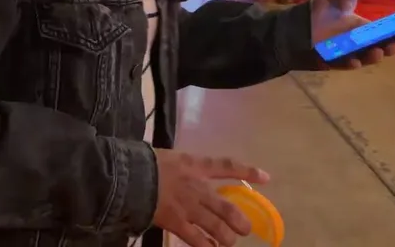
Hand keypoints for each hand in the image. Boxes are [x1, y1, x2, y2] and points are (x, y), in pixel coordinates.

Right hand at [151, 150, 268, 246]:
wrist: (129, 176)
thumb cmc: (144, 162)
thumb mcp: (167, 157)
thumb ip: (180, 167)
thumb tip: (181, 173)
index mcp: (195, 165)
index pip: (227, 166)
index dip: (248, 172)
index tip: (266, 177)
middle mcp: (198, 188)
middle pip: (228, 208)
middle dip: (240, 222)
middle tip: (245, 229)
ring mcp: (190, 207)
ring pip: (218, 228)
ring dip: (227, 238)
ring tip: (229, 243)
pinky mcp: (177, 223)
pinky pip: (197, 240)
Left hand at [309, 0, 394, 68]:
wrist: (293, 27)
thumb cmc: (315, 14)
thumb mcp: (330, 1)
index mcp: (359, 28)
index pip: (379, 34)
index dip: (391, 36)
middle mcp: (355, 42)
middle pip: (375, 47)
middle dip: (386, 48)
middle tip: (392, 47)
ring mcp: (344, 53)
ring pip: (362, 58)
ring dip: (371, 57)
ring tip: (377, 53)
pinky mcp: (332, 62)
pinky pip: (344, 65)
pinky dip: (350, 63)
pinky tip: (354, 61)